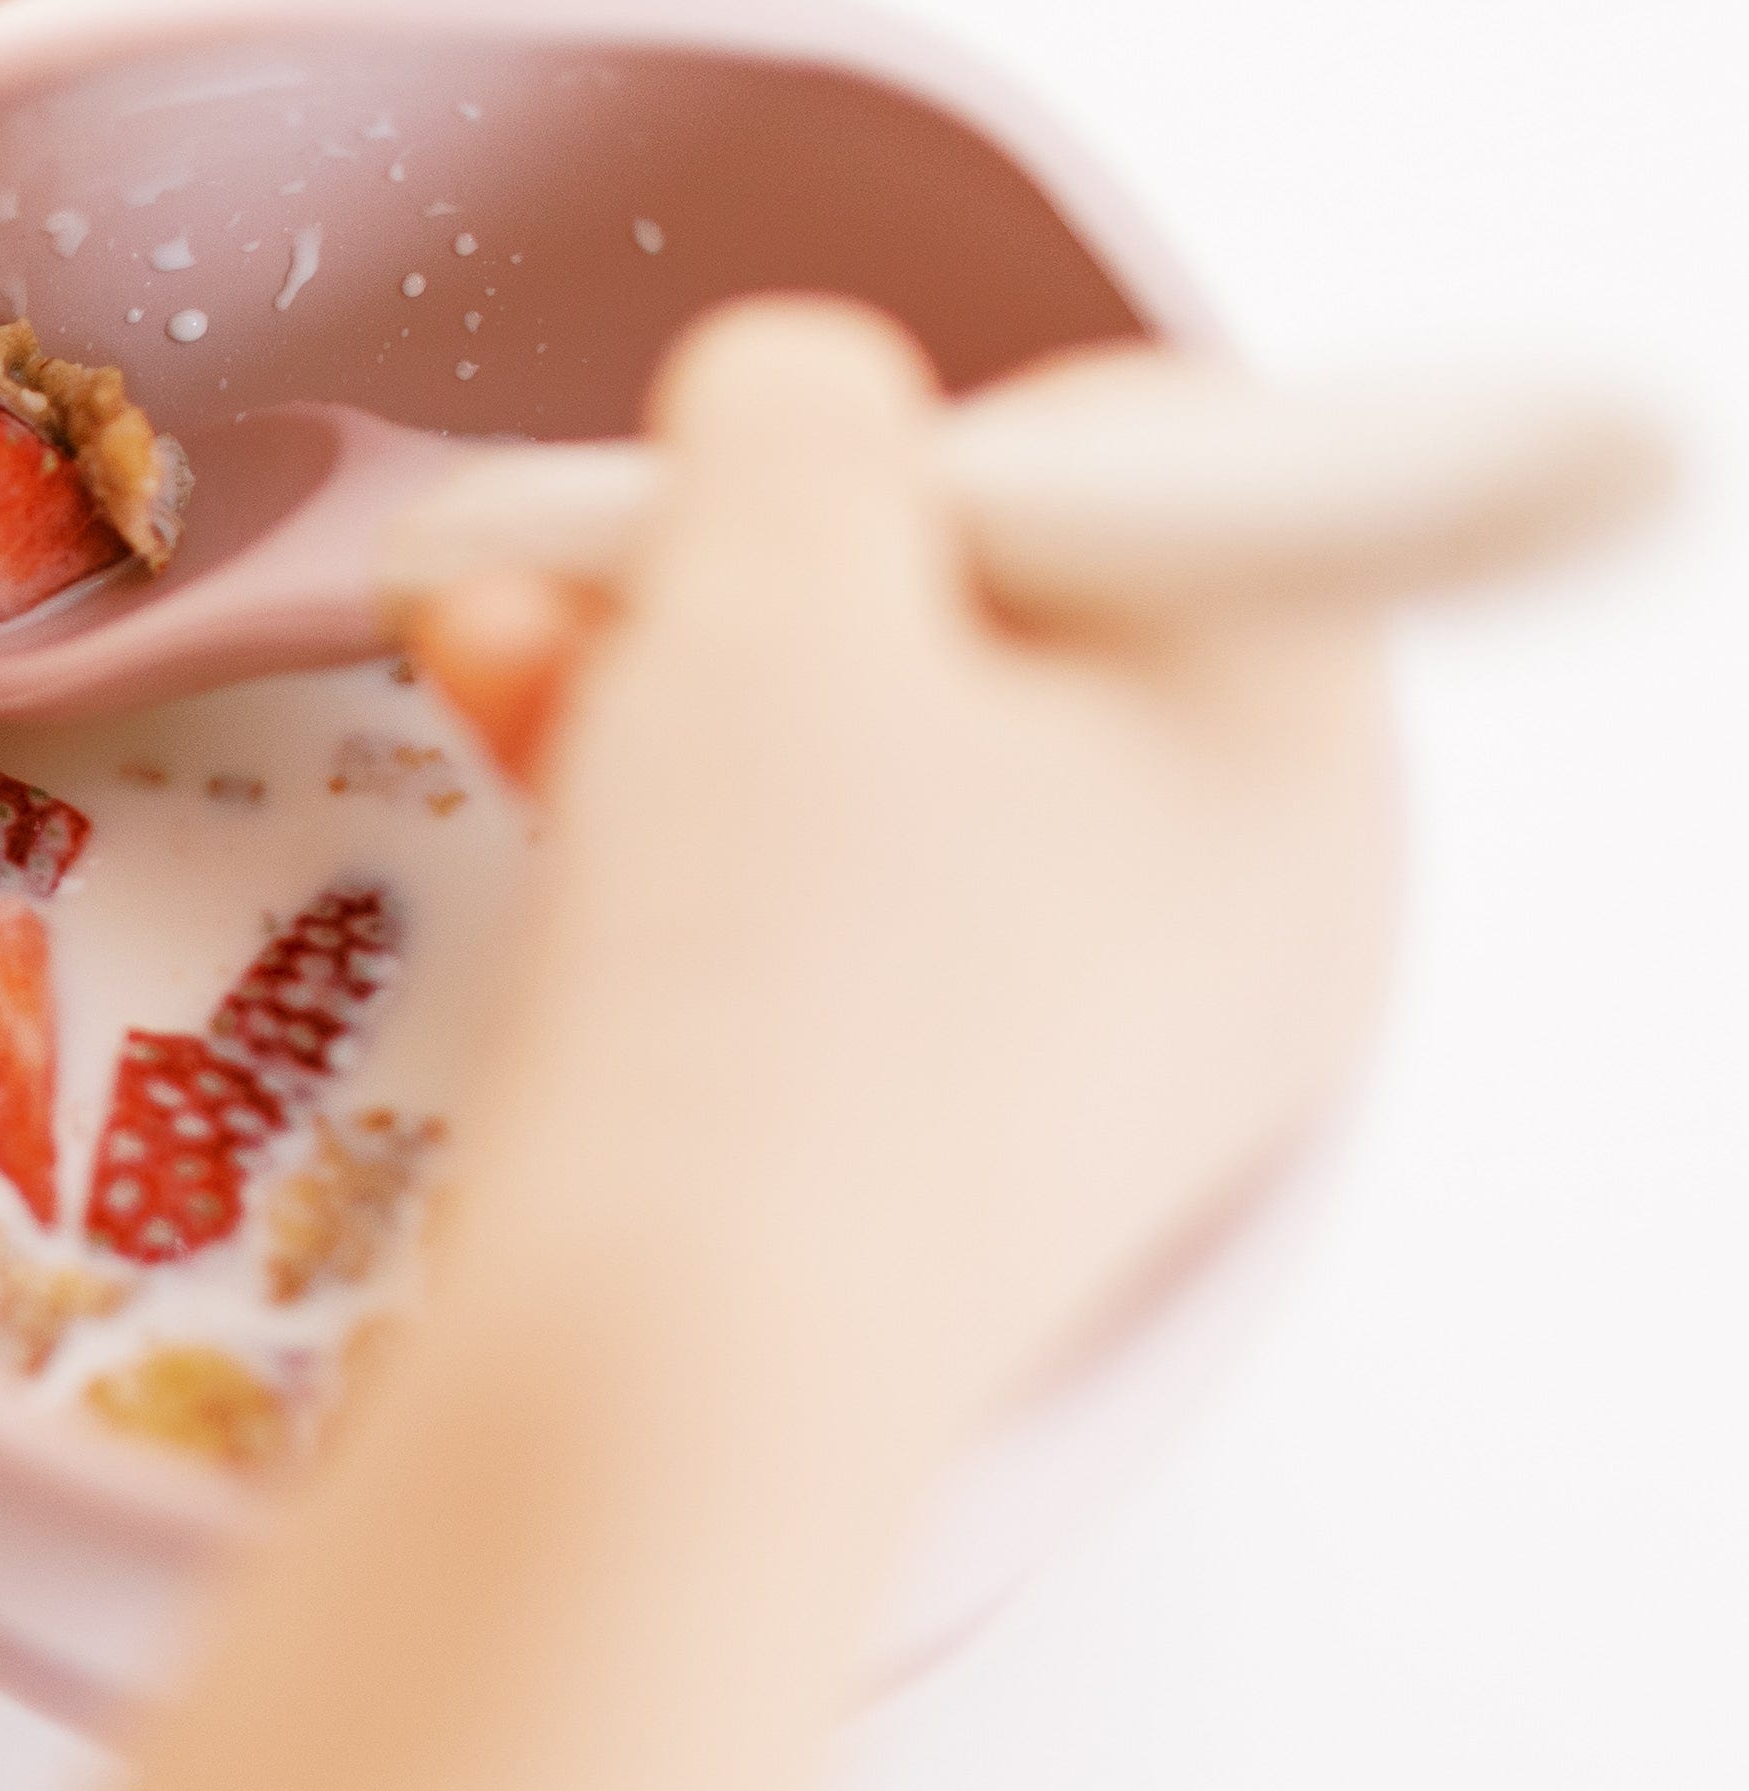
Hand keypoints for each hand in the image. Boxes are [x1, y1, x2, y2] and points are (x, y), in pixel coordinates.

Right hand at [406, 298, 1398, 1432]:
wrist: (671, 1385)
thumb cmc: (774, 973)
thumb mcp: (777, 574)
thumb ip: (800, 405)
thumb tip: (796, 415)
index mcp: (1303, 738)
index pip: (1130, 461)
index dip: (907, 439)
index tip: (754, 506)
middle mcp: (1252, 897)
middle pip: (983, 618)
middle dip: (737, 574)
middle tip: (577, 572)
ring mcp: (1102, 1048)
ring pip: (873, 771)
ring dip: (662, 683)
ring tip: (487, 657)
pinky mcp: (949, 1155)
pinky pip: (825, 924)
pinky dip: (677, 840)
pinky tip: (527, 777)